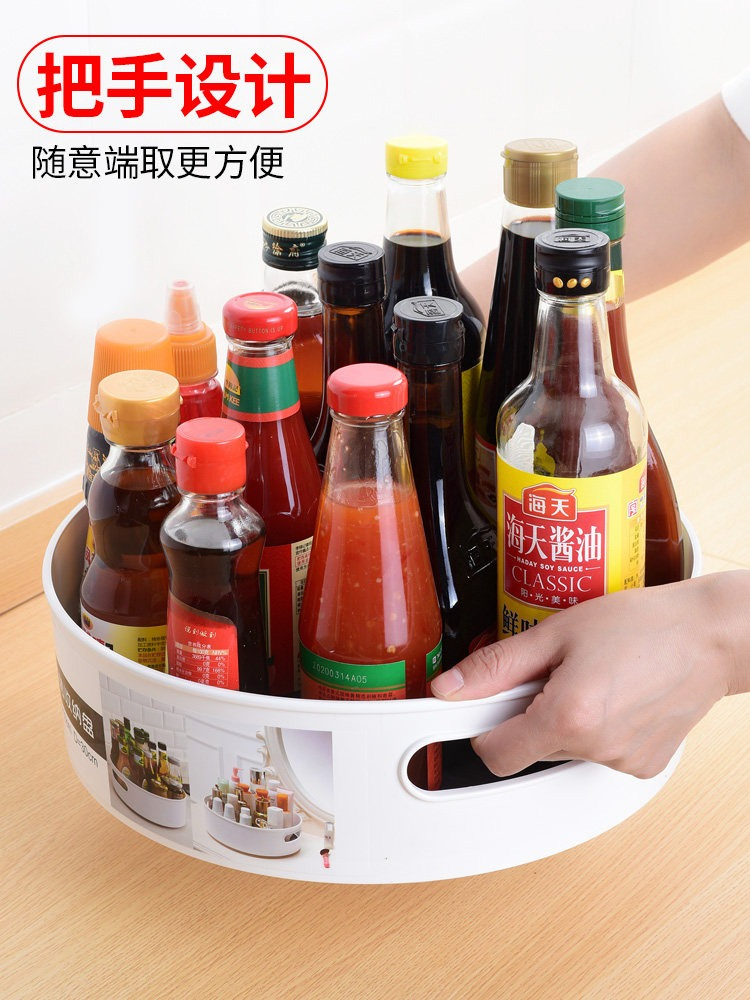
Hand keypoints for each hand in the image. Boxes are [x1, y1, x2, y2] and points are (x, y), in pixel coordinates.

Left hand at [431, 573, 747, 778]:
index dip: (481, 727)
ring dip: (563, 719)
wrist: (709, 634)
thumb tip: (449, 687)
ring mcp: (622, 762)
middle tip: (552, 671)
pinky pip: (598, 753)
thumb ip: (496, 666)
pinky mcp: (643, 766)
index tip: (482, 705)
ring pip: (563, 750)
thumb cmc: (643, 624)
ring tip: (591, 677)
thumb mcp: (557, 632)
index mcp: (568, 717)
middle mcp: (596, 748)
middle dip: (527, 713)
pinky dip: (596, 728)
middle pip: (529, 749)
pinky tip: (616, 695)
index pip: (494, 755)